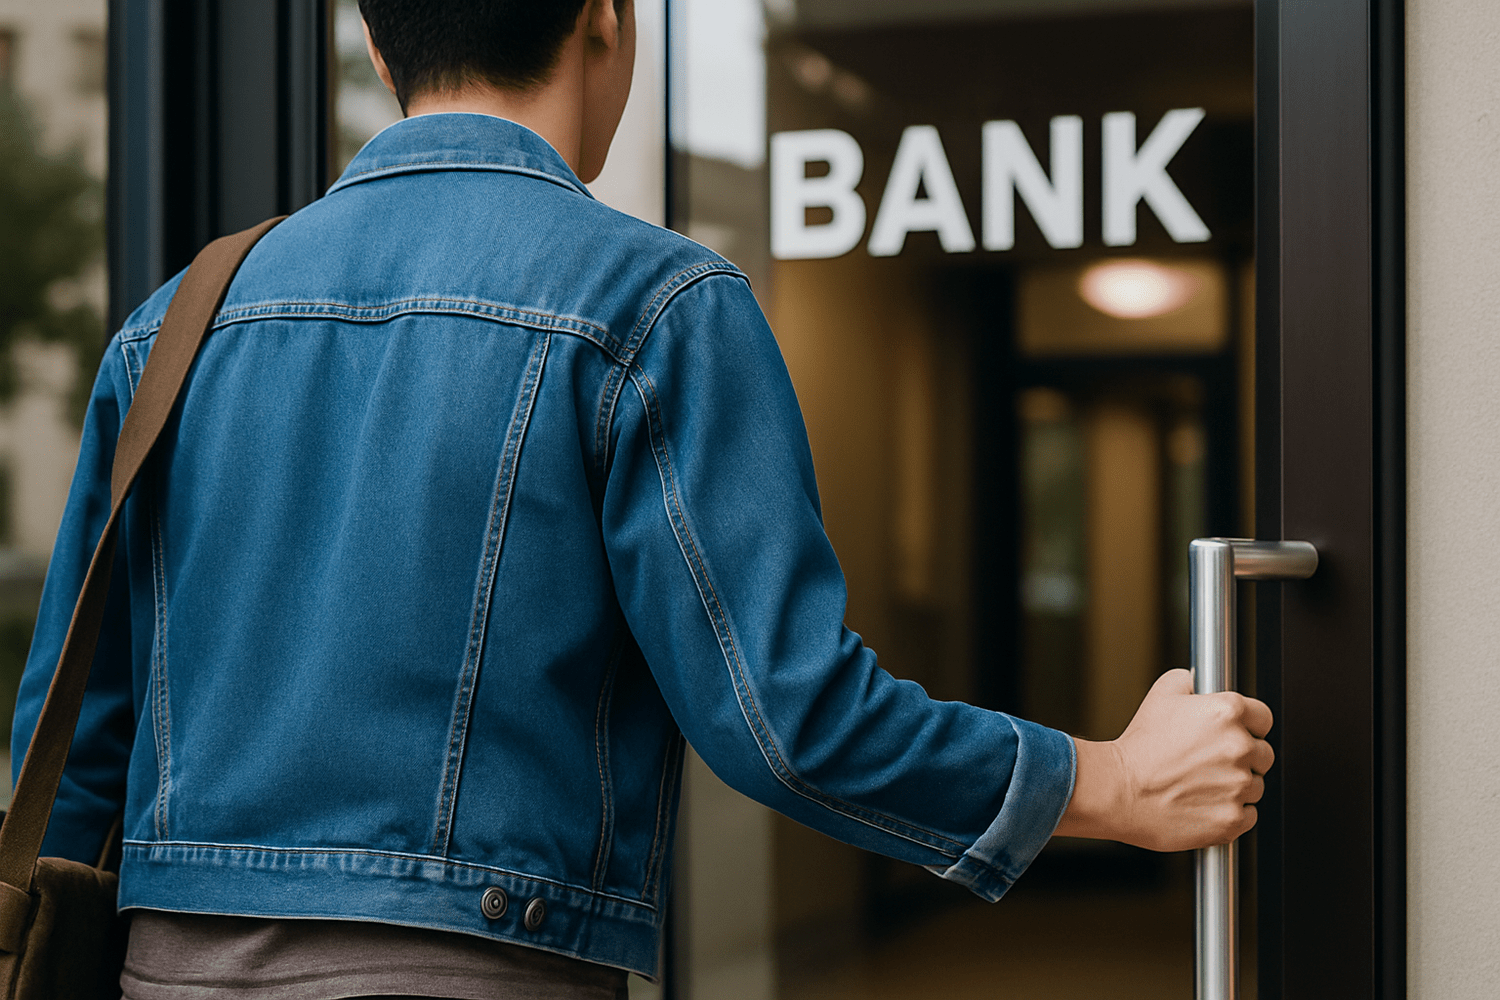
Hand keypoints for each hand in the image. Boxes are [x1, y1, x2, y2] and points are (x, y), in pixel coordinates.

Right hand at [1053, 668, 1273, 851]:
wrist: (1118, 789)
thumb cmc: (1138, 746)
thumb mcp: (1160, 696)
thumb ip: (1187, 681)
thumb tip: (1197, 680)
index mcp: (1227, 712)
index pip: (1264, 718)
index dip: (1249, 726)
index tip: (1238, 733)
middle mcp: (1238, 747)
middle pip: (1263, 754)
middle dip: (1243, 758)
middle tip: (1211, 762)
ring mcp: (1238, 785)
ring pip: (1255, 787)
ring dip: (1235, 787)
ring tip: (1200, 785)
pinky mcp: (1231, 818)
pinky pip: (1248, 816)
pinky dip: (1230, 813)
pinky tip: (1203, 804)